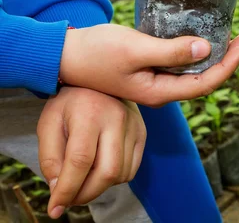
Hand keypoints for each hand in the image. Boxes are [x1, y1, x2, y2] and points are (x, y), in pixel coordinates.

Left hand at [37, 86, 145, 218]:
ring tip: (82, 180)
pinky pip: (131, 169)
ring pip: (120, 174)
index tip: (54, 207)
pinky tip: (99, 168)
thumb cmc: (69, 102)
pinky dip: (114, 178)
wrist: (98, 79)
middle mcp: (117, 119)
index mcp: (89, 114)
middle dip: (86, 194)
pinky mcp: (142, 132)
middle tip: (69, 199)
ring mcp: (134, 126)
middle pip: (107, 172)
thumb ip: (50, 157)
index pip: (80, 161)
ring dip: (99, 187)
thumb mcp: (48, 123)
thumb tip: (58, 188)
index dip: (67, 190)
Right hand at [59, 24, 238, 106]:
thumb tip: (206, 49)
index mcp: (159, 92)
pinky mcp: (150, 67)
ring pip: (194, 71)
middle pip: (204, 79)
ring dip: (215, 54)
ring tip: (233, 37)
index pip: (205, 84)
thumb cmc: (97, 52)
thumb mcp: (135, 50)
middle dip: (228, 59)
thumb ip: (171, 52)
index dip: (229, 66)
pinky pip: (181, 62)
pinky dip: (197, 50)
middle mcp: (161, 89)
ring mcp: (156, 79)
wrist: (65, 53)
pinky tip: (204, 37)